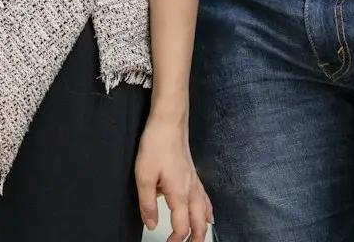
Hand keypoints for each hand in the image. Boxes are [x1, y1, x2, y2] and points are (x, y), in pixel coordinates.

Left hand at [136, 118, 211, 241]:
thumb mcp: (144, 175)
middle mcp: (191, 191)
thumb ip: (148, 203)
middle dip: (196, 240)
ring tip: (199, 239)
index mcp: (179, 194)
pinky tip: (210, 218)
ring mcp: (195, 183)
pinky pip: (205, 200)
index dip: (176, 240)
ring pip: (205, 214)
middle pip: (199, 225)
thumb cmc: (156, 145)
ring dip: (203, 230)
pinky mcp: (194, 176)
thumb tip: (151, 224)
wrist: (169, 122)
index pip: (182, 227)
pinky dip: (208, 213)